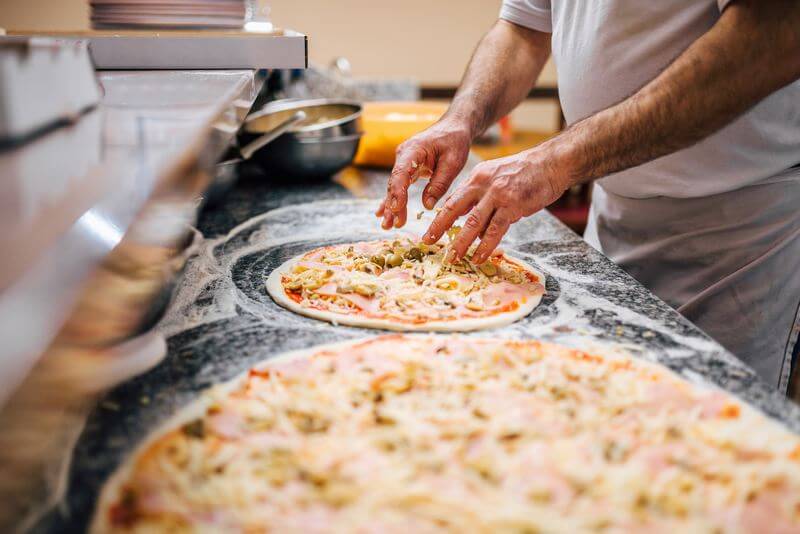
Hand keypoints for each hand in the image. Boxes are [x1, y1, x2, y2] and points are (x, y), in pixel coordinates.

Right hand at [376, 119, 470, 228]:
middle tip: (393, 224)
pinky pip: (399, 186)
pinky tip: (384, 214)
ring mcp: (403, 162)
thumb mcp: (453, 162)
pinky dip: (394, 199)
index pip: (401, 173)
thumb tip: (427, 205)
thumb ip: (440, 183)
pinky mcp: (407, 168)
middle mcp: (403, 155)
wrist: (453, 127)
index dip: (398, 192)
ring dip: (391, 206)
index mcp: (413, 150)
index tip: (396, 208)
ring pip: (395, 187)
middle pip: (395, 183)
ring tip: (387, 226)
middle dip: (393, 205)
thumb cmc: (454, 141)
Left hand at [422, 149, 568, 263]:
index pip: (452, 199)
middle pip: (454, 209)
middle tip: (428, 243)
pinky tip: (479, 257)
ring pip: (473, 223)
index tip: (429, 231)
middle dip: (439, 228)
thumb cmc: (525, 173)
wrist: (551, 163)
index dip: (439, 217)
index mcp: (476, 177)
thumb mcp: (495, 177)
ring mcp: (497, 194)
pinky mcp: (513, 205)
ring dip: (461, 243)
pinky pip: (495, 230)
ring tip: (452, 257)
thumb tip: (465, 219)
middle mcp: (483, 184)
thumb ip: (480, 196)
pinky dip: (485, 245)